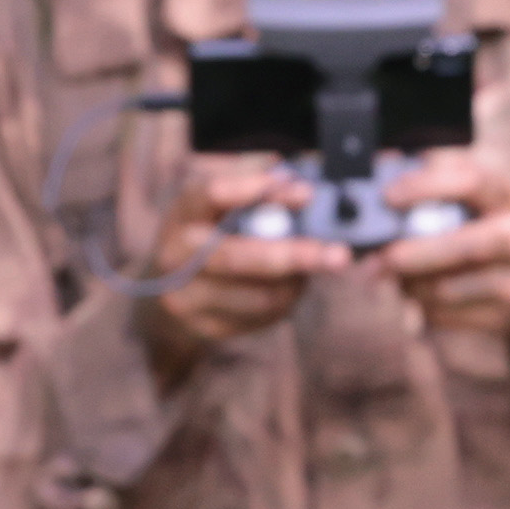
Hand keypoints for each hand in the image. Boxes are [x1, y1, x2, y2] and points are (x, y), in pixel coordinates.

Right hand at [141, 154, 343, 378]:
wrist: (170, 293)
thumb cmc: (208, 233)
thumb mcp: (218, 200)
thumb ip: (251, 182)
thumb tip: (291, 179)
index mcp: (182, 213)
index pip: (212, 194)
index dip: (256, 190)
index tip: (304, 193)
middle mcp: (176, 256)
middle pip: (237, 257)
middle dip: (293, 255)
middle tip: (339, 255)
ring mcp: (188, 298)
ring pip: (259, 295)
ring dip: (296, 281)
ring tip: (309, 266)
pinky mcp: (207, 328)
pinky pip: (263, 317)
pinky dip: (287, 299)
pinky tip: (287, 285)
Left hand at [373, 146, 509, 373]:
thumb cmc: (506, 237)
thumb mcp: (490, 204)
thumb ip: (443, 184)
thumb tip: (385, 162)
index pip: (470, 181)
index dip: (424, 186)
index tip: (389, 197)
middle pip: (459, 245)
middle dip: (409, 254)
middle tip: (377, 257)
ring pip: (447, 287)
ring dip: (409, 285)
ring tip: (394, 279)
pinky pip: (449, 314)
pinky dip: (424, 307)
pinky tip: (419, 298)